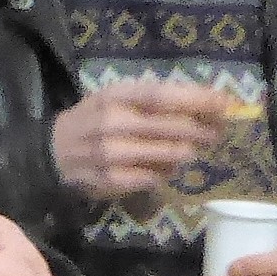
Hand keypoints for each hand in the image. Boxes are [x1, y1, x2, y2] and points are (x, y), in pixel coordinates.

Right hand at [49, 80, 229, 199]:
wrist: (50, 152)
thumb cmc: (93, 121)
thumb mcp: (116, 99)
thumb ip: (155, 99)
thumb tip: (209, 103)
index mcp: (115, 96)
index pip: (164, 96)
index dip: (198, 99)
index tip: (226, 103)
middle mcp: (112, 123)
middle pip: (173, 126)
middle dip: (203, 130)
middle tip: (216, 133)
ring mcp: (110, 154)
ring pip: (168, 155)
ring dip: (186, 153)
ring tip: (190, 150)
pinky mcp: (109, 180)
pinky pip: (153, 178)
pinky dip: (163, 174)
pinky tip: (161, 169)